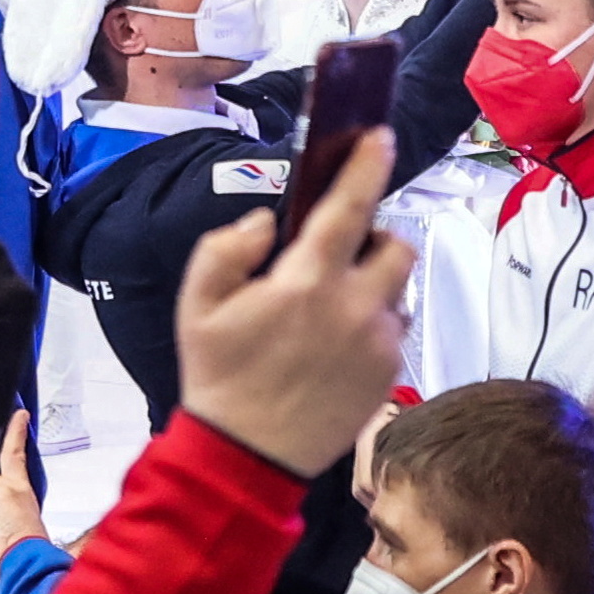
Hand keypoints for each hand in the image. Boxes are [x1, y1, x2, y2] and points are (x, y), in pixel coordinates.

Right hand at [171, 138, 420, 477]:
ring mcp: (378, 344)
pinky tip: (334, 348)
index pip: (349, 206)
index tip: (379, 136)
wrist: (247, 457)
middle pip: (396, 246)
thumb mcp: (196, 305)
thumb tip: (265, 223)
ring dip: (373, 287)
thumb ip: (226, 249)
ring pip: (397, 291)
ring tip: (331, 311)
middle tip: (339, 254)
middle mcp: (354, 308)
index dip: (367, 165)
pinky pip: (392, 333)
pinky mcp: (388, 375)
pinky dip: (371, 327)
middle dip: (374, 239)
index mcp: (306, 282)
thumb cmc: (220, 377)